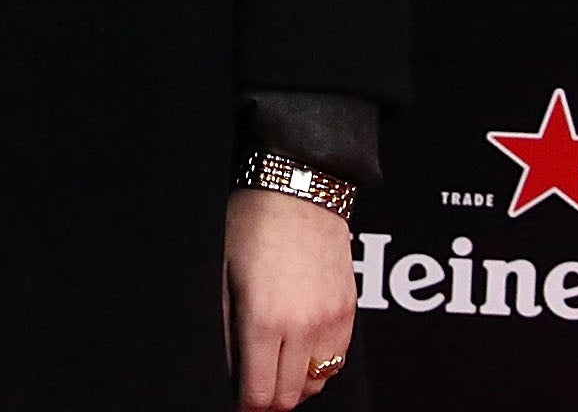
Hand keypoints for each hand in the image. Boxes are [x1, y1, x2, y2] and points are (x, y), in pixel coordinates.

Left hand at [223, 187, 354, 408]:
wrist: (299, 187)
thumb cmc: (251, 224)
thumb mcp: (226, 278)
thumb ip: (232, 331)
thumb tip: (235, 372)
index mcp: (263, 320)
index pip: (260, 394)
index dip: (246, 405)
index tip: (239, 402)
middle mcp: (302, 328)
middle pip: (291, 397)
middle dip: (269, 399)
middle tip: (254, 388)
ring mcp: (331, 322)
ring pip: (318, 382)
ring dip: (296, 384)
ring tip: (276, 368)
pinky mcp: (350, 312)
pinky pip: (338, 359)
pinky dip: (318, 363)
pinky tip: (300, 348)